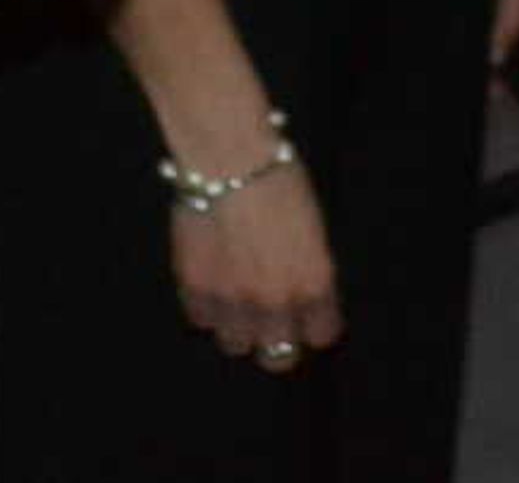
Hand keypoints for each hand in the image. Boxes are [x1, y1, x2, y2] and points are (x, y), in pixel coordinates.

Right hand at [171, 161, 343, 371]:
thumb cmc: (280, 176)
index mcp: (314, 283)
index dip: (315, 324)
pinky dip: (208, 308)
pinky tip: (213, 286)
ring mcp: (232, 300)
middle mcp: (276, 302)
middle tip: (273, 322)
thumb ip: (310, 267)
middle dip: (278, 341)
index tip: (310, 315)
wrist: (229, 161)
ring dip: (239, 327)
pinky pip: (202, 320)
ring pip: (236, 344)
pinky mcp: (196, 289)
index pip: (322, 334)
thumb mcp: (313, 225)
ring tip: (238, 304)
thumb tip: (303, 289)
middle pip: (279, 357)